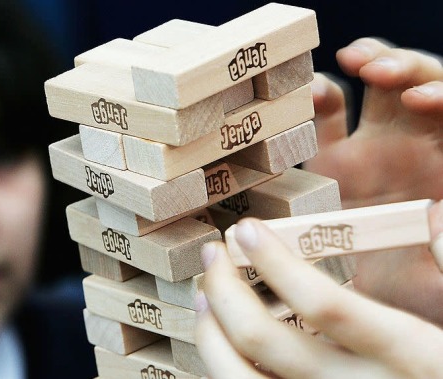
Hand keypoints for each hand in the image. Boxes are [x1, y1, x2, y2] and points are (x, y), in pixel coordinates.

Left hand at [195, 217, 442, 378]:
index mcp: (408, 356)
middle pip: (264, 340)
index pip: (325, 304)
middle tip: (213, 253)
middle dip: (224, 288)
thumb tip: (436, 212)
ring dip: (209, 332)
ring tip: (203, 293)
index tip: (245, 230)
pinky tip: (220, 340)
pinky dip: (223, 367)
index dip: (275, 262)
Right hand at [303, 37, 442, 325]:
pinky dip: (318, 99)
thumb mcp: (442, 280)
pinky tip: (311, 97)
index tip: (422, 101)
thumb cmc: (419, 300)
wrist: (369, 320)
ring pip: (375, 88)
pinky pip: (326, 117)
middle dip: (403, 68)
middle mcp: (415, 150)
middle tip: (376, 71)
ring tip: (351, 65)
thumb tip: (438, 213)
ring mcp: (373, 150)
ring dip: (367, 65)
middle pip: (419, 85)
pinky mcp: (331, 160)